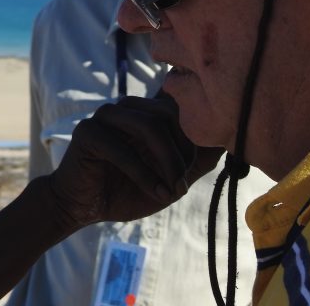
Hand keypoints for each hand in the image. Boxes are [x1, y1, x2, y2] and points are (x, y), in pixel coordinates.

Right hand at [48, 95, 221, 232]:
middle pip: (169, 113)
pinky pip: (123, 149)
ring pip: (149, 126)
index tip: (200, 163)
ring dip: (167, 162)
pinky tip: (155, 193)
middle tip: (183, 182)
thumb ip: (194, 161)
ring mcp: (105, 116)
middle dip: (184, 151)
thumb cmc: (127, 189)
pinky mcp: (87, 132)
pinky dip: (145, 174)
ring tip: (171, 189)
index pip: (180, 103)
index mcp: (146, 112)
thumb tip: (227, 142)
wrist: (82, 206)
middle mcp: (127, 107)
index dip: (197, 130)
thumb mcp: (169, 178)